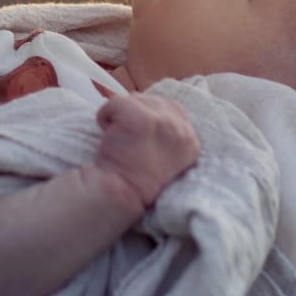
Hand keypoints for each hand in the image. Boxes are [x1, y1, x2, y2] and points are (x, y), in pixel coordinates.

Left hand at [93, 93, 199, 209]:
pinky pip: (115, 102)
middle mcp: (182, 129)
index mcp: (191, 141)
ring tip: (119, 140)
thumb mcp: (166, 156)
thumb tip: (151, 104)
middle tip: (126, 141)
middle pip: (151, 101)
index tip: (138, 137)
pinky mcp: (141, 118)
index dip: (149, 117)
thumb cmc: (136, 179)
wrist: (119, 196)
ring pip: (133, 100)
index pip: (171, 109)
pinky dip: (104, 116)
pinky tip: (107, 136)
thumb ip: (168, 132)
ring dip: (119, 116)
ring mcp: (163, 122)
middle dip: (134, 114)